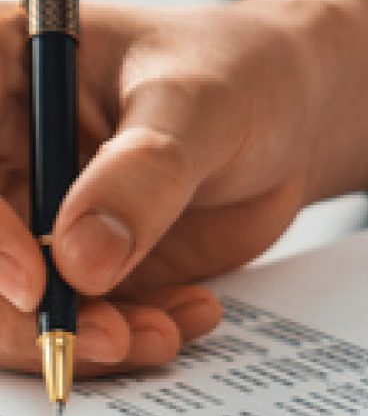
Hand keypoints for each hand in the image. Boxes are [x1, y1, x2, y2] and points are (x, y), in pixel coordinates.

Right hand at [0, 0, 367, 374]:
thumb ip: (144, 173)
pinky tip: (190, 317)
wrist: (290, 115)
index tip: (39, 283)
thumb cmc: (238, 75)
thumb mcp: (199, 105)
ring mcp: (29, 218)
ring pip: (10, 307)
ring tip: (162, 336)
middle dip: (22, 318)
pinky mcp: (75, 269)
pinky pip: (75, 324)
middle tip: (110, 339)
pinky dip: (126, 339)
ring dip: (79, 339)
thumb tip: (80, 262)